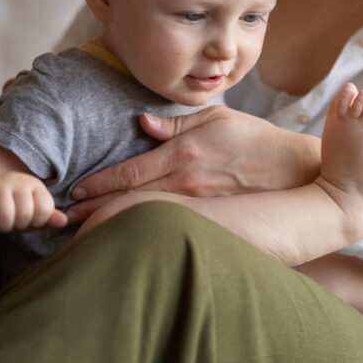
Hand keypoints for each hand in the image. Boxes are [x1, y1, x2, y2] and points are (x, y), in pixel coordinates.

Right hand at [0, 172, 66, 234]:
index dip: (35, 222)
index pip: (44, 210)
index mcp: (34, 184)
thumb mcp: (30, 215)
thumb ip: (46, 218)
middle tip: (9, 220)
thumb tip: (64, 221)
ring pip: (6, 218)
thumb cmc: (7, 210)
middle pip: (25, 215)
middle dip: (17, 225)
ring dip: (1, 226)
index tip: (26, 218)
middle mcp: (16, 179)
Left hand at [66, 105, 320, 222]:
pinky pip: (170, 230)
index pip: (129, 174)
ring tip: (85, 235)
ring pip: (146, 218)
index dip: (98, 185)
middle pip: (129, 200)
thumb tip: (142, 124)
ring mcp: (200, 206)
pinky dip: (143, 235)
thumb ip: (177, 124)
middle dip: (93, 211)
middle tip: (64, 221)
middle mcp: (187, 183)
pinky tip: (127, 242)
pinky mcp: (212, 223)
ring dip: (112, 226)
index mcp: (184, 154)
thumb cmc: (258, 141)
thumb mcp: (218, 119)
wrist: (298, 171)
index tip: (75, 193)